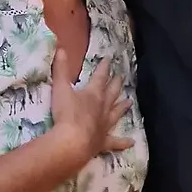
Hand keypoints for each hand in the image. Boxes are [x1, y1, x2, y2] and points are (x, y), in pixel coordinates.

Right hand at [50, 53, 131, 169]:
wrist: (73, 142)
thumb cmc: (67, 115)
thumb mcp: (60, 89)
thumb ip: (61, 69)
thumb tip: (61, 49)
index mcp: (93, 94)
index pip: (100, 77)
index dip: (104, 67)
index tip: (109, 59)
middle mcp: (102, 108)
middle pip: (111, 93)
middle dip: (116, 84)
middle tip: (122, 76)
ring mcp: (104, 125)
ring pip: (116, 113)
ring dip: (122, 107)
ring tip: (129, 101)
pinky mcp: (103, 142)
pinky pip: (115, 142)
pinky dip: (123, 142)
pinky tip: (131, 142)